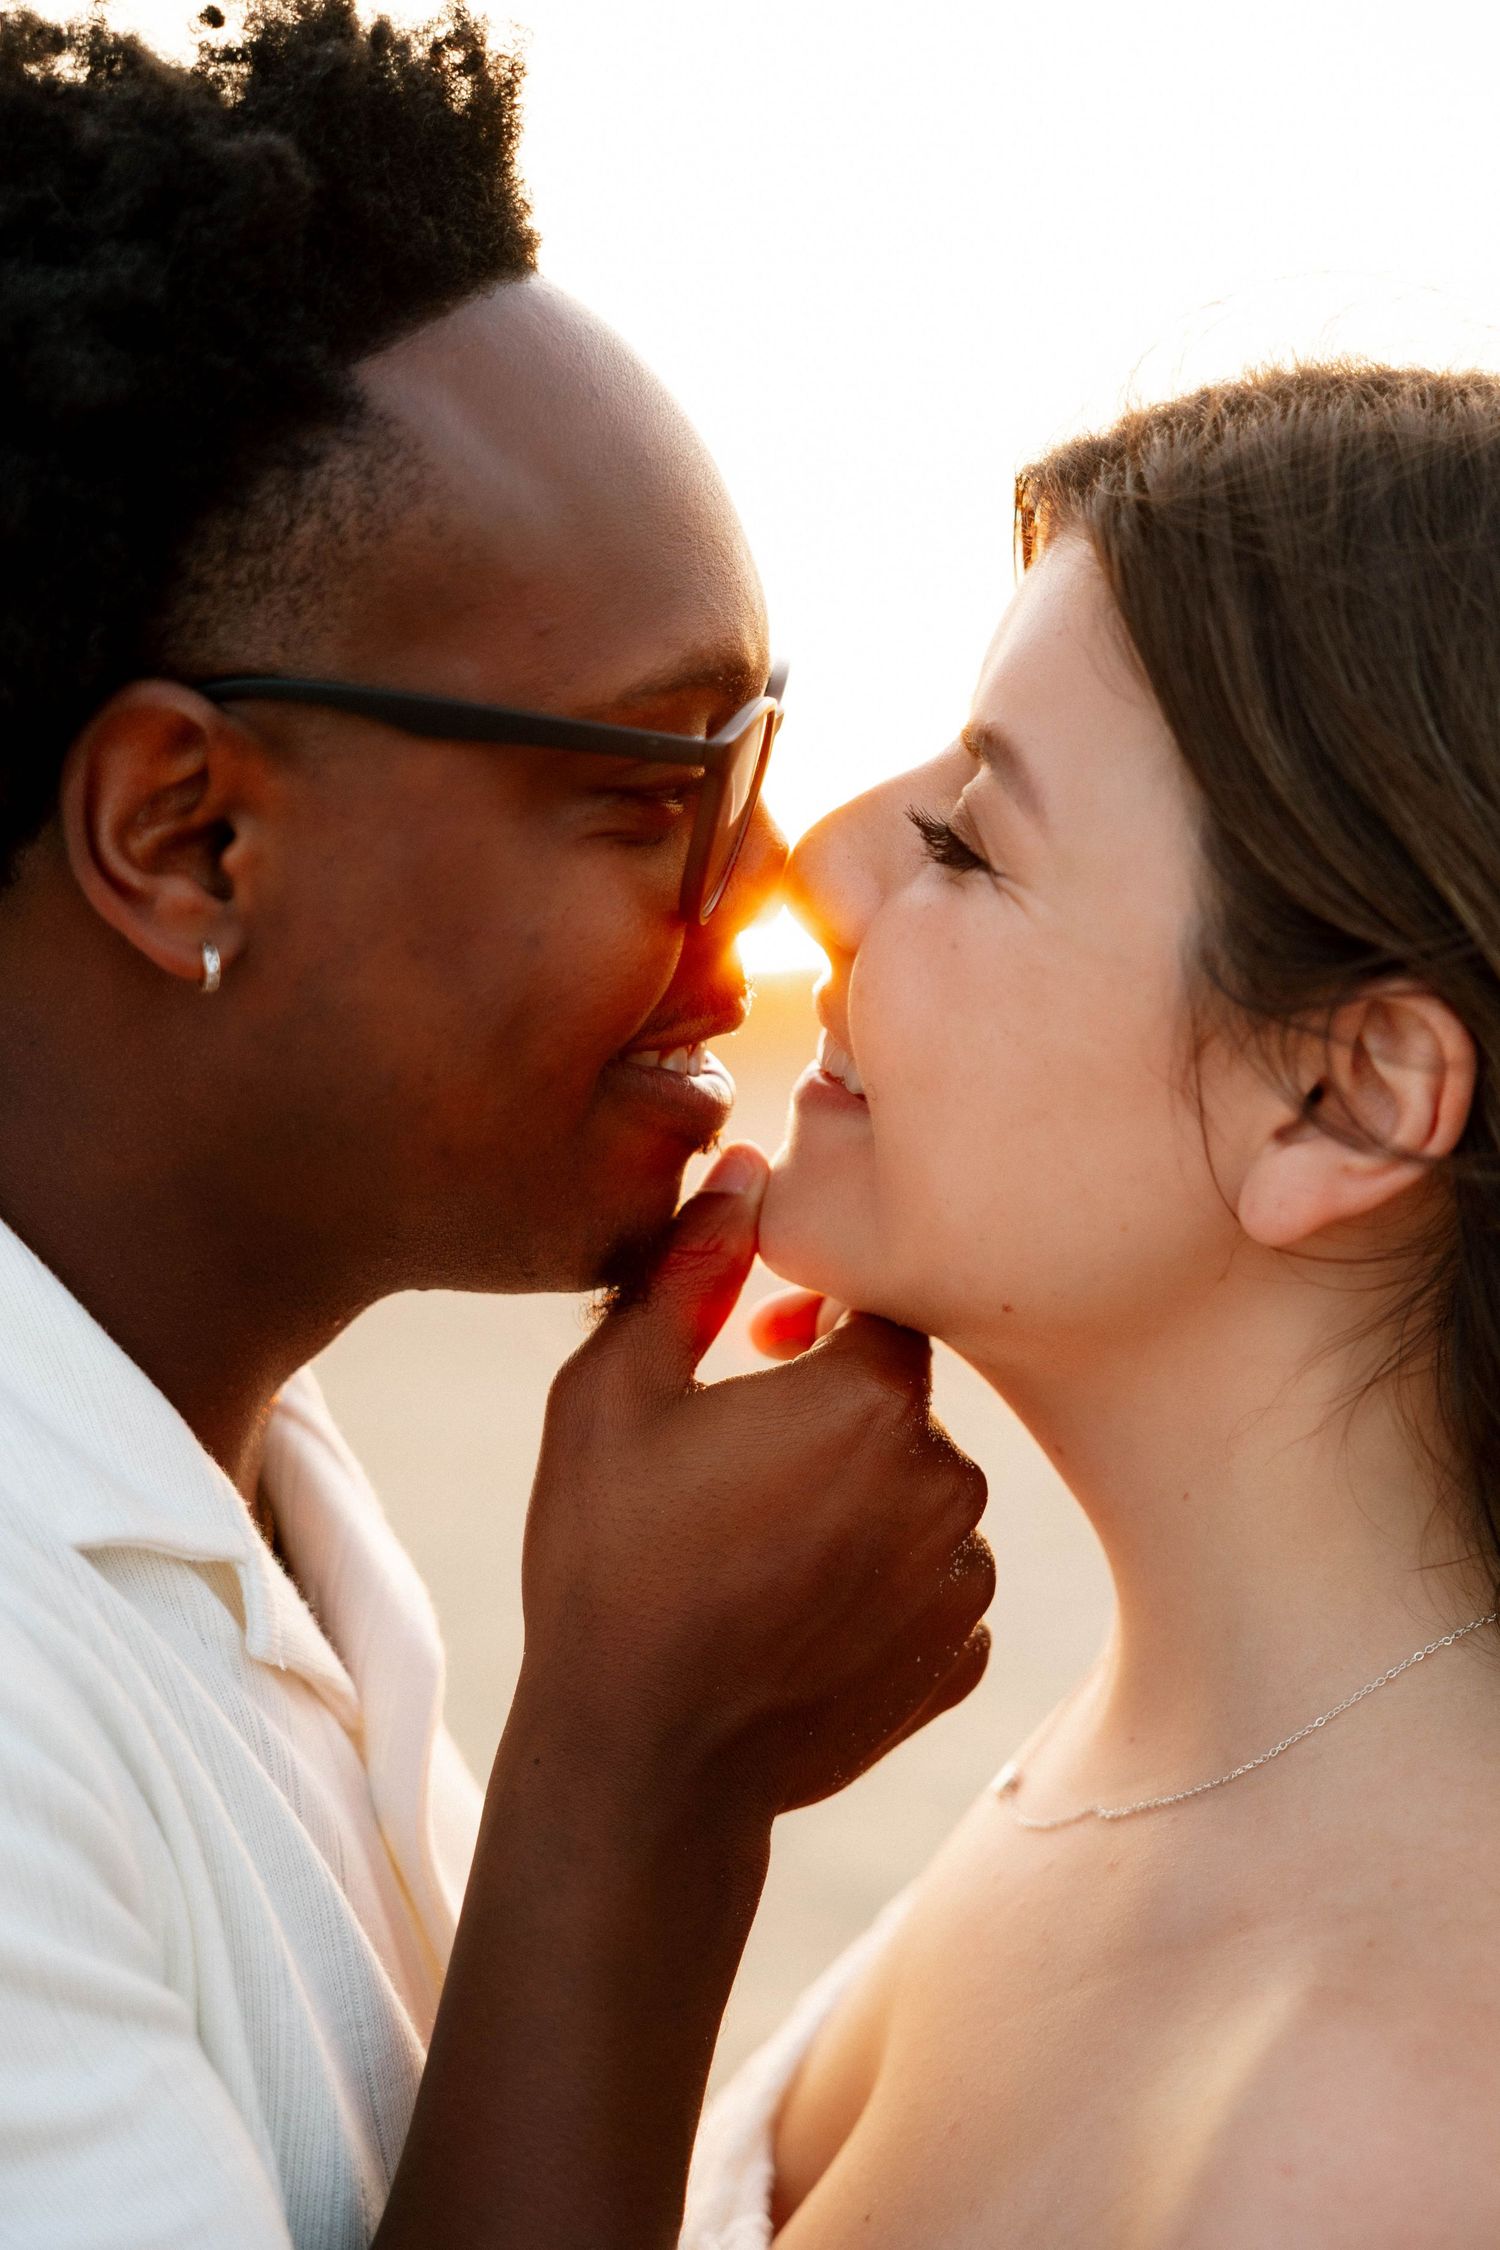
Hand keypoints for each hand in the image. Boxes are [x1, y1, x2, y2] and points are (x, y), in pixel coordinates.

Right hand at [518, 1143, 993, 1816]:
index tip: (760, 1349)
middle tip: (737, 1460)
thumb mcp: (616, 1392)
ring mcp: (960, 1581)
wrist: (641, 1763)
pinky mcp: (958, 1658)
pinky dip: (883, 1580)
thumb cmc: (609, 1562)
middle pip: (905, 1401)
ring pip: (924, 1492)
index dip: (820, 1315)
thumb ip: (693, 1266)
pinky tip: (797, 1608)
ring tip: (758, 1545)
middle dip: (834, 1409)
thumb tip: (746, 1167)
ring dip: (862, 1496)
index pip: (884, 1305)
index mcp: (871, 1400)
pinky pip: (936, 1581)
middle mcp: (945, 1484)